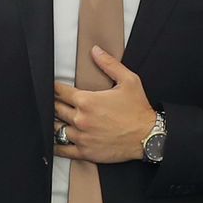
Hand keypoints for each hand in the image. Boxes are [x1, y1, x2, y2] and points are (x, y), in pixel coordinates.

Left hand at [53, 48, 156, 164]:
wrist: (148, 136)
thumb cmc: (138, 109)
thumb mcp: (128, 80)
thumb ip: (109, 64)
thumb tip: (95, 50)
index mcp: (87, 100)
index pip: (59, 92)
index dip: (55, 88)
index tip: (54, 88)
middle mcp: (81, 119)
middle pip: (56, 109)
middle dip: (54, 104)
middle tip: (55, 102)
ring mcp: (82, 137)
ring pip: (56, 128)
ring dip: (56, 122)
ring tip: (57, 119)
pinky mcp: (85, 152)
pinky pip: (62, 149)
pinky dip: (56, 145)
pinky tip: (55, 141)